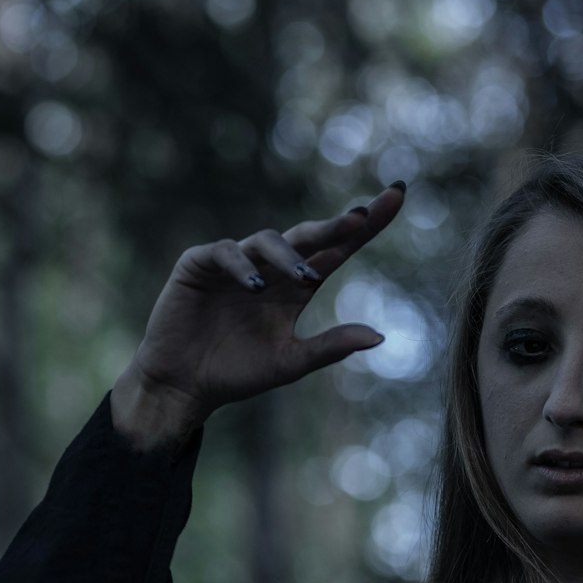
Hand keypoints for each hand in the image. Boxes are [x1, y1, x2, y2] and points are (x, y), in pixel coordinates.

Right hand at [118, 183, 405, 427]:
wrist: (185, 385)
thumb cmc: (238, 373)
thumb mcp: (291, 363)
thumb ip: (331, 347)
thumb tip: (380, 336)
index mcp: (297, 286)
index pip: (338, 249)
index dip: (367, 225)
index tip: (397, 197)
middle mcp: (271, 267)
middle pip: (310, 236)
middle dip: (336, 225)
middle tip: (361, 217)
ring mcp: (235, 262)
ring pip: (268, 241)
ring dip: (289, 255)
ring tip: (306, 278)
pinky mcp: (199, 264)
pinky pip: (225, 253)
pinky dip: (241, 265)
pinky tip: (255, 284)